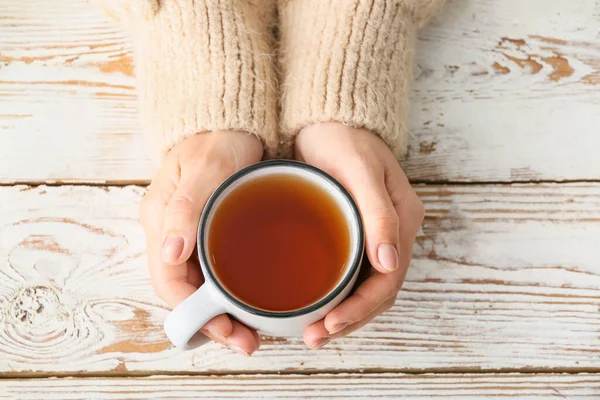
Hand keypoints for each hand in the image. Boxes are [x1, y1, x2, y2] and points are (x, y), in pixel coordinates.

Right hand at [140, 131, 262, 354]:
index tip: (227, 331)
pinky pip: (214, 270)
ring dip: (222, 312)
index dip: (194, 313)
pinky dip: (230, 291)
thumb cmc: (218, 140)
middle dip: (211, 322)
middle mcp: (172, 233)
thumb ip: (187, 208)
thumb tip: (172, 254)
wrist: (231, 120)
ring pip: (200, 285)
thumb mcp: (206, 169)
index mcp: (162, 222)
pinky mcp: (210, 230)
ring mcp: (190, 233)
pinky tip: (252, 299)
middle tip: (248, 340)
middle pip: (185, 291)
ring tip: (253, 330)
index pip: (169, 282)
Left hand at [295, 122, 424, 348]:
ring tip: (313, 333)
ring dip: (343, 314)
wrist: (327, 118)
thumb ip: (379, 214)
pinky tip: (317, 305)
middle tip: (315, 338)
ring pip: (365, 287)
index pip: (388, 281)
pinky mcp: (354, 232)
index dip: (361, 310)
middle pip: (378, 292)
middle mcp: (392, 233)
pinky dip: (337, 294)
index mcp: (402, 221)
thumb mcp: (360, 170)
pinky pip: (351, 273)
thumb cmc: (343, 138)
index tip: (330, 326)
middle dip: (350, 320)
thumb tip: (389, 264)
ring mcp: (374, 234)